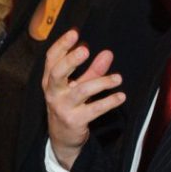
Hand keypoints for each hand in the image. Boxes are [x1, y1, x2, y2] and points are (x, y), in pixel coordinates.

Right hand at [42, 30, 125, 169]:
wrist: (62, 138)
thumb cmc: (70, 107)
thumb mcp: (79, 86)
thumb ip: (93, 70)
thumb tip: (108, 53)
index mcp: (50, 81)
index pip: (52, 59)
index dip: (62, 45)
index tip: (75, 33)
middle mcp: (53, 93)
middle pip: (58, 72)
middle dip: (71, 60)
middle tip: (85, 49)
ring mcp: (62, 107)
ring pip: (81, 90)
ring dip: (101, 82)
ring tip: (118, 79)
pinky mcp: (74, 120)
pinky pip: (94, 109)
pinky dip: (109, 102)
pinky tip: (120, 96)